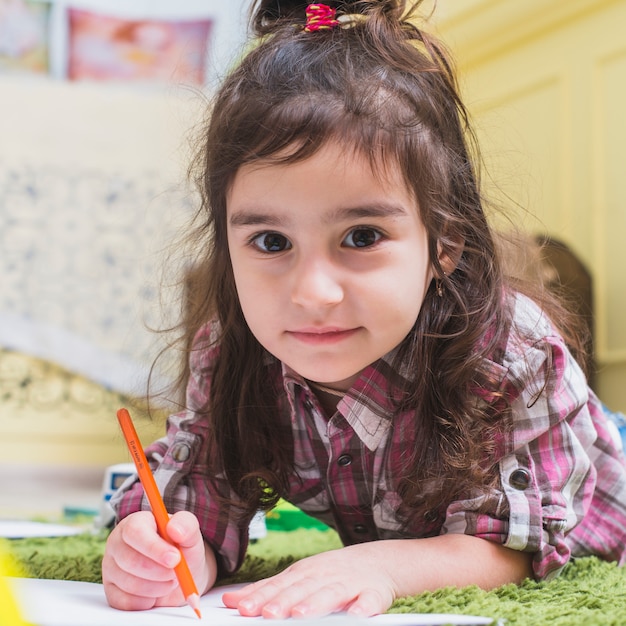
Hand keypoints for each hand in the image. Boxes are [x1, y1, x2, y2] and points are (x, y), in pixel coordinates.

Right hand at [102, 510, 215, 610]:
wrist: (181, 576)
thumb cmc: (183, 550)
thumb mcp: (191, 534)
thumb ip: (186, 525)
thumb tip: (175, 528)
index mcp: (135, 522)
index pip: (135, 531)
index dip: (154, 547)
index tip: (175, 559)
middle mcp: (117, 543)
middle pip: (130, 560)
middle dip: (159, 572)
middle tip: (176, 573)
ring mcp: (111, 567)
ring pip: (129, 583)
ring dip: (157, 587)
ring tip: (169, 580)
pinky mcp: (110, 591)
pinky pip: (125, 602)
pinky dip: (147, 602)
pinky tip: (155, 592)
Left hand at [222, 542, 397, 618]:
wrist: (378, 561)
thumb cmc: (330, 573)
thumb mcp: (298, 577)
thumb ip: (267, 590)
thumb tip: (230, 600)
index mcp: (304, 572)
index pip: (279, 585)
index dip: (262, 597)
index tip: (243, 609)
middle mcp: (324, 575)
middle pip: (302, 589)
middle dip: (284, 601)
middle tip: (268, 614)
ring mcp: (349, 583)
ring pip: (332, 593)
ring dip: (316, 603)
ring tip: (301, 614)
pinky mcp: (374, 592)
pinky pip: (370, 599)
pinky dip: (364, 606)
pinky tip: (357, 613)